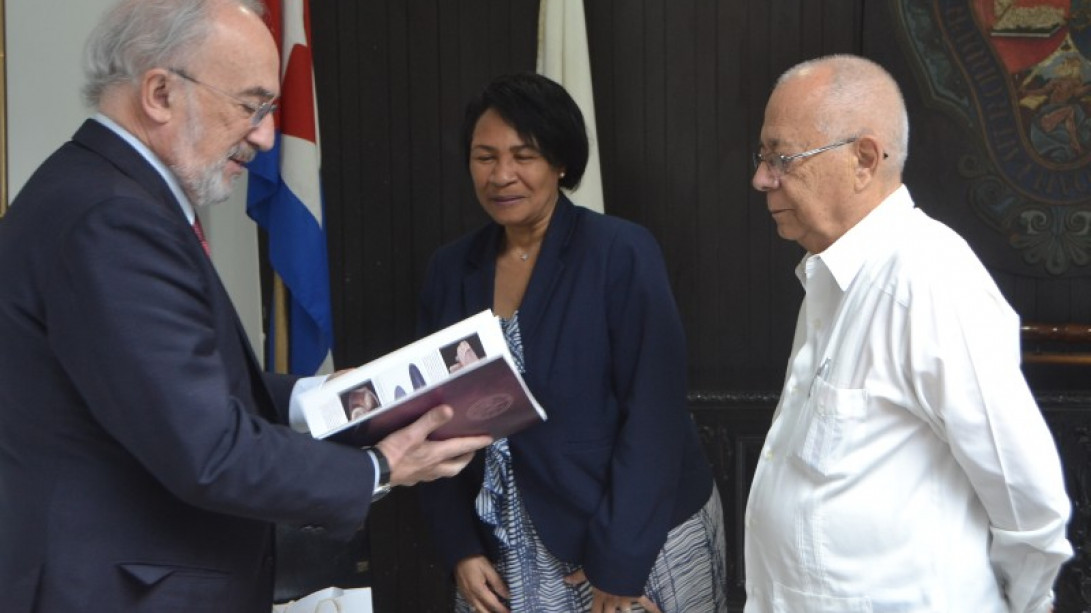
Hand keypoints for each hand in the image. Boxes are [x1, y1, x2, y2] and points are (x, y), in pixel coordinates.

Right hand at [374, 404, 490, 486]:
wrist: (375, 472)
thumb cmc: (394, 451)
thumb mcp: (411, 432)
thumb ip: (430, 421)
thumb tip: (449, 410)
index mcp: (436, 454)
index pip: (462, 447)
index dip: (476, 442)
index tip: (489, 439)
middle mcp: (434, 467)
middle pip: (456, 466)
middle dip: (466, 458)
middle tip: (471, 449)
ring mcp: (423, 475)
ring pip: (445, 472)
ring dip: (453, 464)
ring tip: (454, 456)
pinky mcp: (412, 479)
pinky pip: (431, 474)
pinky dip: (437, 468)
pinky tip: (430, 463)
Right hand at [455, 555, 509, 612]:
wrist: (458, 555)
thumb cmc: (475, 560)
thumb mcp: (488, 568)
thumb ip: (497, 582)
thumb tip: (507, 595)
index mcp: (478, 589)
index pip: (492, 603)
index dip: (501, 609)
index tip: (509, 612)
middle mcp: (471, 596)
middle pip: (483, 610)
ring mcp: (466, 595)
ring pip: (477, 609)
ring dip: (486, 612)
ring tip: (495, 611)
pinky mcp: (463, 593)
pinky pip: (472, 605)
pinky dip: (480, 608)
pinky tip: (485, 607)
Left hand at [563, 569, 661, 612]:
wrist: (619, 561)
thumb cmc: (602, 565)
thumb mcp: (588, 570)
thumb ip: (577, 576)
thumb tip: (564, 580)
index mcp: (600, 596)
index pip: (595, 612)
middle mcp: (612, 600)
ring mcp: (625, 599)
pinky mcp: (636, 594)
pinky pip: (647, 603)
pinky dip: (654, 609)